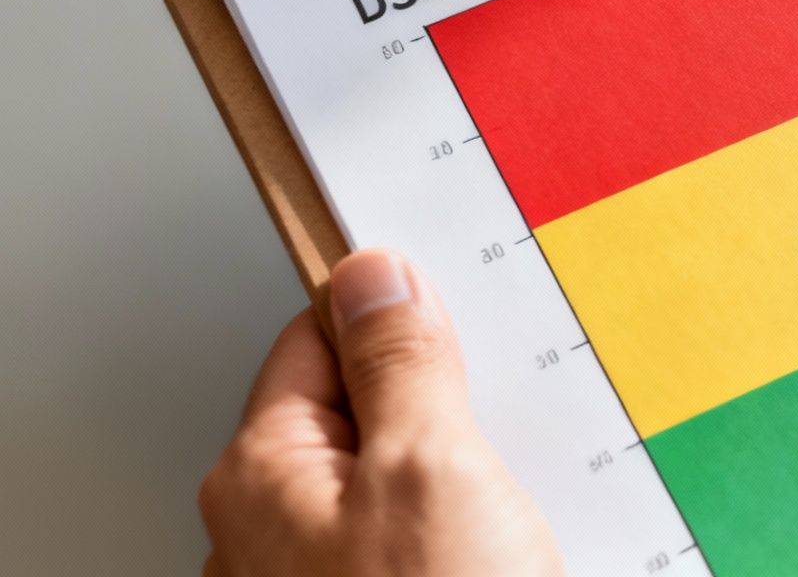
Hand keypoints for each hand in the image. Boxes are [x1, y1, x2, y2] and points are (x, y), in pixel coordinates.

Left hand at [200, 250, 562, 576]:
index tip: (457, 311)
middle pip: (366, 411)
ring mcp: (321, 571)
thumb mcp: (429, 470)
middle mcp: (270, 528)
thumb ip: (400, 364)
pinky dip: (464, 526)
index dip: (398, 319)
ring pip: (399, 479)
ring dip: (461, 476)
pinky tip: (502, 541)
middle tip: (495, 431)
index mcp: (262, 476)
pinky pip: (417, 533)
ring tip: (507, 502)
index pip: (322, 340)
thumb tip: (375, 277)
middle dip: (441, 407)